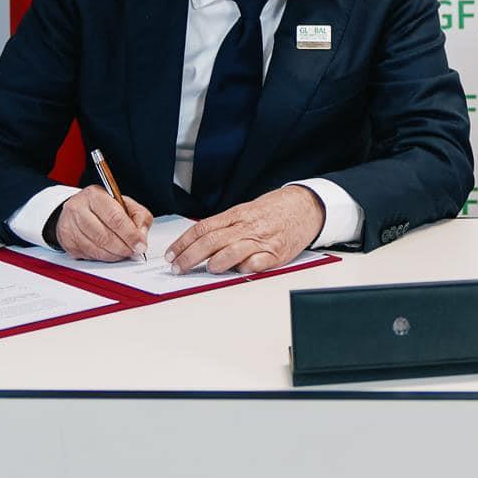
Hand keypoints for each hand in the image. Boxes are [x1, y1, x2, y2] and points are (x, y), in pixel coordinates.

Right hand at [54, 186, 153, 261]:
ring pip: (96, 248)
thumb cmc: (103, 207)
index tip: (140, 244)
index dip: (130, 234)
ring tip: (123, 252)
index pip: (114, 217)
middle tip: (133, 251)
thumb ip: (138, 216)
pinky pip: (88, 255)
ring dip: (114, 254)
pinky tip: (110, 252)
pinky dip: (103, 257)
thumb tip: (141, 235)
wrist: (78, 209)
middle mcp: (78, 209)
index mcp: (95, 195)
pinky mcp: (66, 242)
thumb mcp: (125, 203)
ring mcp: (70, 226)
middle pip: (104, 235)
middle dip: (123, 247)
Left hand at [165, 186, 324, 274]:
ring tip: (207, 270)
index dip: (183, 243)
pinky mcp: (277, 254)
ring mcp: (262, 240)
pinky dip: (245, 268)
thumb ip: (226, 226)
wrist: (306, 206)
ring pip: (232, 251)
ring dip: (215, 263)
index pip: (202, 228)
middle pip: (211, 241)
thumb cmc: (275, 210)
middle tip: (177, 268)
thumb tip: (200, 245)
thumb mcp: (247, 211)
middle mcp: (246, 227)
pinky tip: (237, 272)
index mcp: (236, 215)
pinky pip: (257, 263)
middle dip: (190, 256)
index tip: (171, 255)